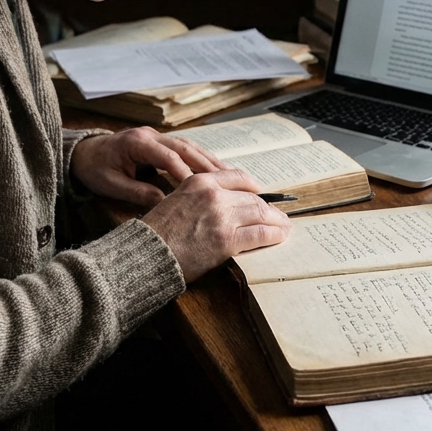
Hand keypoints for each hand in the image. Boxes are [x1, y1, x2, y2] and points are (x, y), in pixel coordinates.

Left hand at [72, 127, 225, 205]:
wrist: (83, 153)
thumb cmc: (94, 169)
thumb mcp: (110, 184)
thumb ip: (136, 192)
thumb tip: (163, 202)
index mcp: (137, 142)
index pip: (167, 156)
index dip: (184, 172)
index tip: (200, 189)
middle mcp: (151, 134)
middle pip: (185, 148)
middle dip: (207, 165)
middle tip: (227, 181)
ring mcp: (158, 136)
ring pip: (190, 146)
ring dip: (210, 161)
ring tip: (231, 177)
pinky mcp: (162, 142)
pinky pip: (187, 150)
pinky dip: (203, 160)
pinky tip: (218, 173)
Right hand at [141, 170, 290, 282]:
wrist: (147, 253)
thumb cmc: (157, 232)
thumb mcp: (176, 200)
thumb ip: (200, 197)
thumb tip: (223, 204)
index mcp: (200, 181)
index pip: (238, 177)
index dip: (254, 188)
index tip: (261, 193)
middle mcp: (214, 194)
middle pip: (253, 197)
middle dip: (268, 208)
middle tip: (278, 216)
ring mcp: (222, 216)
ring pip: (261, 214)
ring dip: (277, 222)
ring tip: (284, 227)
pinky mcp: (228, 239)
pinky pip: (260, 234)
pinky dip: (274, 235)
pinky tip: (279, 237)